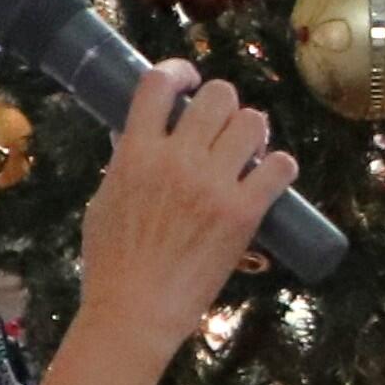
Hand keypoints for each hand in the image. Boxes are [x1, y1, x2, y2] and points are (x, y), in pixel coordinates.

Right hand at [75, 60, 297, 327]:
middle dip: (223, 104)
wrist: (135, 312)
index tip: (188, 81)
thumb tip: (133, 129)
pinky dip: (280, 167)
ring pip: (253, 122)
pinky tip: (271, 177)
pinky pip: (280, 167)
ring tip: (246, 150)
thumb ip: (124, 162)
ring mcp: (212, 186)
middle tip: (221, 126)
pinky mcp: (243, 213)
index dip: (178, 72)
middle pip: (218, 95)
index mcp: (135, 154)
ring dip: (253, 131)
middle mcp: (176, 161)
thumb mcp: (104, 201)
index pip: (158, 84)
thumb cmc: (112, 262)